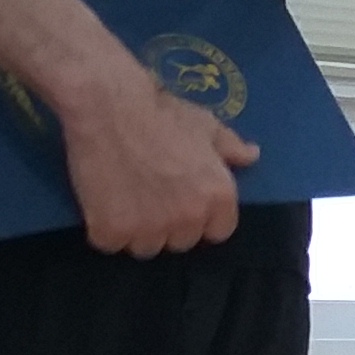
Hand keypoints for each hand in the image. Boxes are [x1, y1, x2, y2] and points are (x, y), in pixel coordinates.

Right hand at [53, 68, 256, 255]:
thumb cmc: (162, 113)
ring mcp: (149, 228)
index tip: (183, 204)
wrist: (110, 107)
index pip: (218, 231)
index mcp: (218, 197)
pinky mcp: (111, 230)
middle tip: (150, 198)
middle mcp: (189, 219)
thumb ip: (230, 147)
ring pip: (145, 247)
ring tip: (124, 201)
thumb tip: (252, 156)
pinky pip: (111, 244)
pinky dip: (105, 231)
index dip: (201, 219)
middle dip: (168, 225)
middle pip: (181, 242)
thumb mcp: (206, 126)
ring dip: (136, 232)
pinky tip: (101, 206)